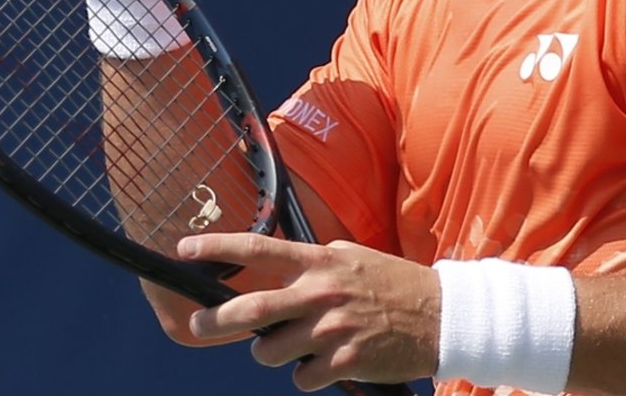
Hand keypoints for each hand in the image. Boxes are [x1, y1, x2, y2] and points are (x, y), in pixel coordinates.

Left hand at [178, 233, 440, 390]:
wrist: (441, 316)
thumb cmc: (392, 283)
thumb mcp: (351, 258)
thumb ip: (313, 263)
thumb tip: (275, 270)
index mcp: (320, 262)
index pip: (258, 249)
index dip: (217, 248)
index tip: (185, 249)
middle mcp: (320, 293)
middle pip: (252, 309)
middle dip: (216, 321)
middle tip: (199, 325)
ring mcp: (332, 329)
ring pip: (271, 352)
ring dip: (271, 353)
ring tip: (293, 345)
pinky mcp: (345, 361)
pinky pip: (302, 378)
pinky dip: (306, 375)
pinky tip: (327, 362)